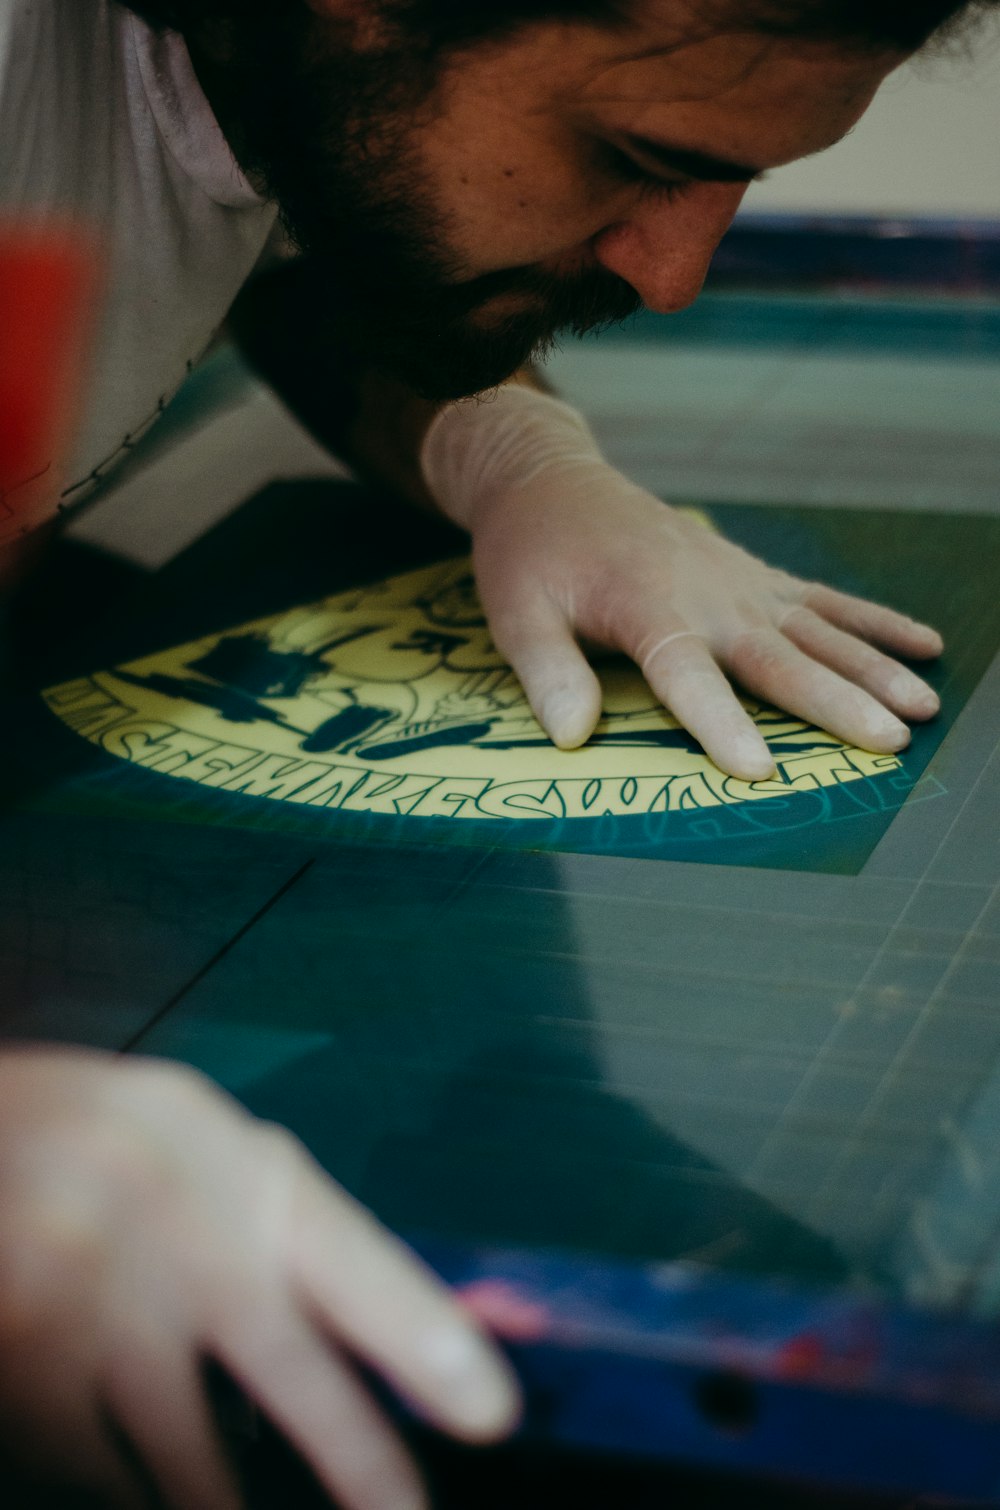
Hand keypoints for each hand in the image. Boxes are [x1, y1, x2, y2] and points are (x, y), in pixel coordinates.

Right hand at [0, 1048, 519, 1509]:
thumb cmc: (102, 1140)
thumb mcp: (202, 1143)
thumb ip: (283, 1229)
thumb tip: (395, 1336)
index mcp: (235, 1167)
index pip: (349, 1260)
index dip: (422, 1339)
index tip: (493, 1412)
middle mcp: (176, 1233)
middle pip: (292, 1376)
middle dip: (362, 1467)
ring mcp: (94, 1307)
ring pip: (191, 1461)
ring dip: (218, 1499)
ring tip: (228, 1505)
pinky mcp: (24, 1368)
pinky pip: (97, 1471)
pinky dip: (115, 1478)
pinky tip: (119, 1452)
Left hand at [422, 387, 941, 781]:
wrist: (556, 485)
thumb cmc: (531, 556)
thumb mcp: (514, 613)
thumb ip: (546, 672)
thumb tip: (573, 735)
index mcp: (642, 604)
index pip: (687, 671)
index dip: (720, 721)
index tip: (757, 768)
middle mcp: (704, 592)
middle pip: (776, 655)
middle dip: (835, 700)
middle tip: (888, 739)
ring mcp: (738, 582)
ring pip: (816, 630)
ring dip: (872, 668)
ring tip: (921, 709)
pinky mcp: (753, 576)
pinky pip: (824, 601)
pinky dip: (874, 623)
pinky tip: (925, 646)